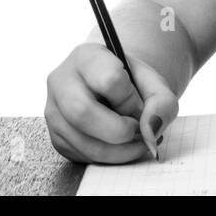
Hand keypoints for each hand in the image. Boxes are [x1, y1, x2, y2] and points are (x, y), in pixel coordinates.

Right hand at [45, 42, 178, 163]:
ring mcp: (53, 111)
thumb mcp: (155, 84)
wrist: (116, 91)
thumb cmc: (133, 84)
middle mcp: (61, 81)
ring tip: (137, 141)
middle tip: (138, 130)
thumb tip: (150, 132)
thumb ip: (162, 103)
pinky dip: (109, 158)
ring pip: (82, 141)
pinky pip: (81, 156)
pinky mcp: (56, 137)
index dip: (131, 99)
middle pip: (82, 112)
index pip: (109, 79)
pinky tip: (123, 147)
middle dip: (120, 130)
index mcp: (86, 56)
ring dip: (119, 150)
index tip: (139, 103)